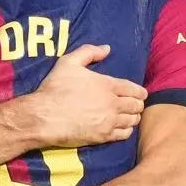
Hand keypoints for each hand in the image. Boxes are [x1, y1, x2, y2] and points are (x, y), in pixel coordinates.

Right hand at [26, 44, 146, 147]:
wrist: (44, 116)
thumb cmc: (55, 88)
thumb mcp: (69, 62)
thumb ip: (89, 52)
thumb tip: (106, 48)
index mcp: (107, 85)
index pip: (134, 89)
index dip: (140, 92)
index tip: (141, 94)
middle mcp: (113, 103)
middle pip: (136, 105)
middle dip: (138, 104)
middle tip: (134, 104)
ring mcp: (109, 121)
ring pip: (132, 120)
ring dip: (133, 117)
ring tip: (130, 116)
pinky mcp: (103, 136)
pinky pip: (124, 134)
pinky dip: (127, 130)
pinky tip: (122, 128)